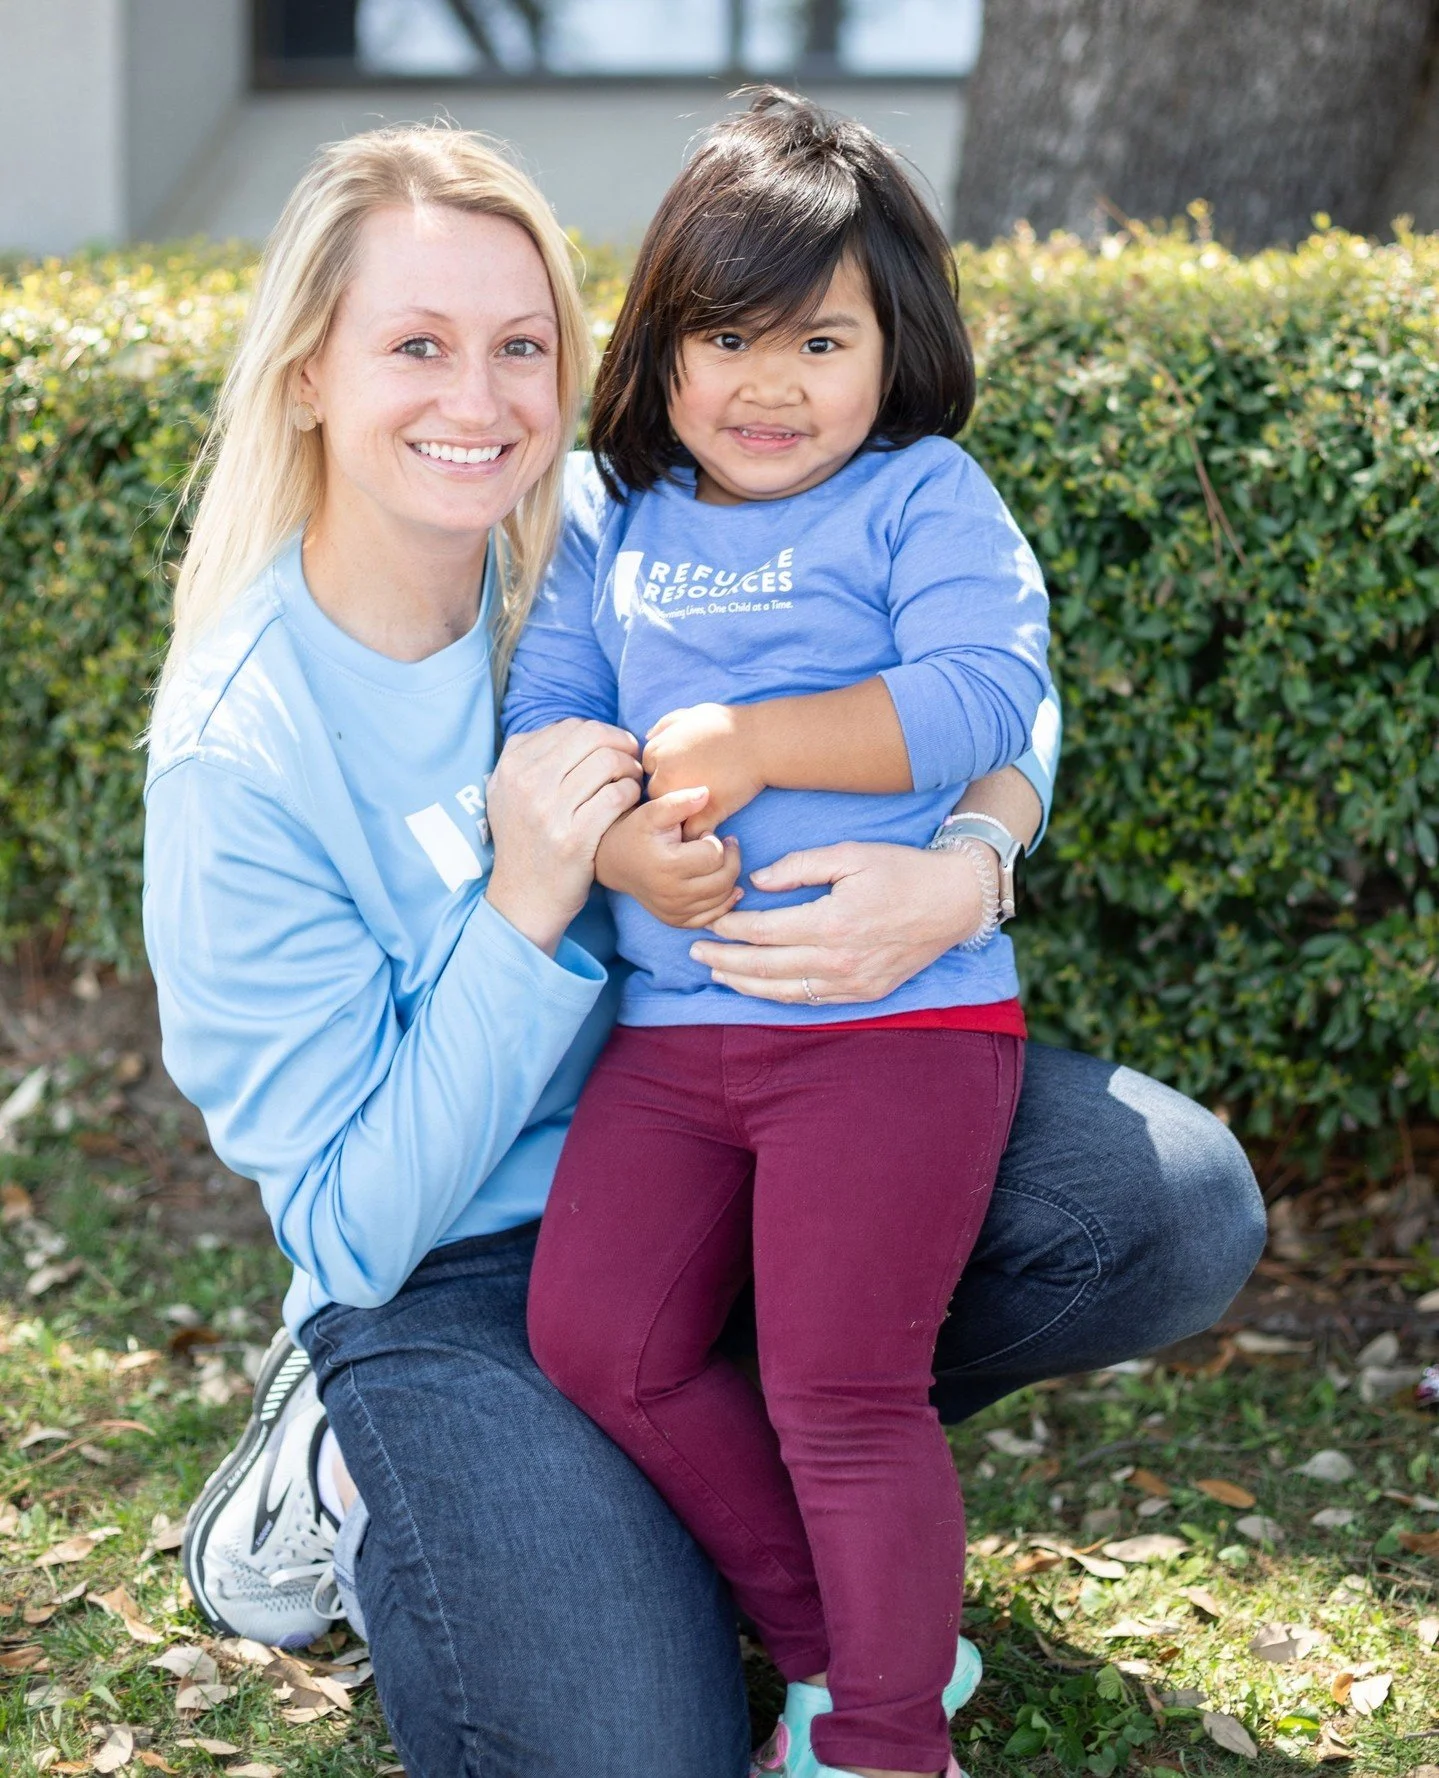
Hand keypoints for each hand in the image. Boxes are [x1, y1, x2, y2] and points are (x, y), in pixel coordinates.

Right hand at [485, 719, 642, 953]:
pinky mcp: (574, 837)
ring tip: (631, 782)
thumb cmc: (525, 841)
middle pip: (593, 737)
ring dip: (630, 769)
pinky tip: (629, 803)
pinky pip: (618, 795)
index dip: (602, 733)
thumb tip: (575, 729)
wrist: (524, 897)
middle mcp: (527, 783)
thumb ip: (532, 757)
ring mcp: (549, 810)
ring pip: (609, 762)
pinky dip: (631, 793)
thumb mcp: (508, 793)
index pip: (571, 727)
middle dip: (622, 744)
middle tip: (631, 760)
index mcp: (512, 765)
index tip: (613, 749)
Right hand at [595, 787, 743, 928]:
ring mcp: (674, 911)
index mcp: (667, 866)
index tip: (705, 833)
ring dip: (729, 876)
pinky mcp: (676, 921)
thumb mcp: (652, 811)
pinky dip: (724, 901)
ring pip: (723, 898)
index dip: (716, 840)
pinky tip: (723, 883)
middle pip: (724, 879)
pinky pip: (713, 916)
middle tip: (725, 843)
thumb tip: (706, 792)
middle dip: (730, 858)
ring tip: (718, 859)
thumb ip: (679, 801)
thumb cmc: (636, 832)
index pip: (715, 855)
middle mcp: (671, 894)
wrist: (613, 862)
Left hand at [642, 703, 765, 838]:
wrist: (762, 742)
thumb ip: (666, 724)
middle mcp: (665, 774)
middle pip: (655, 791)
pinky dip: (696, 831)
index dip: (666, 768)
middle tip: (693, 786)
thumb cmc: (729, 725)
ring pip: (669, 813)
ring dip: (680, 810)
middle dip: (669, 789)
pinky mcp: (705, 813)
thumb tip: (648, 738)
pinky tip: (708, 822)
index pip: (648, 767)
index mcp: (659, 750)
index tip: (684, 768)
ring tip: (699, 803)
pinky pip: (690, 831)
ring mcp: (684, 796)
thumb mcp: (692, 714)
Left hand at [687, 841, 992, 1004]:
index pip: (763, 931)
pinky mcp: (864, 993)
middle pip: (764, 967)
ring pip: (783, 991)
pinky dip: (779, 996)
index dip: (731, 928)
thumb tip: (758, 881)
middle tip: (695, 953)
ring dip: (744, 985)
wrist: (954, 901)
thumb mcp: (849, 855)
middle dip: (724, 960)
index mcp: (830, 923)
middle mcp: (837, 961)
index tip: (710, 920)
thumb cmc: (903, 871)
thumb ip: (799, 867)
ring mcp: (851, 983)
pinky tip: (759, 988)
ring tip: (717, 973)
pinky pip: (810, 1000)